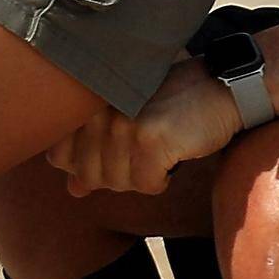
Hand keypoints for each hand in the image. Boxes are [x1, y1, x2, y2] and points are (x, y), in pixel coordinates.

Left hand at [45, 56, 250, 204]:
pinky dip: (162, 179)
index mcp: (85, 102)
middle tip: (144, 152)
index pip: (59, 157)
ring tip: (159, 150)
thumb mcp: (125, 124)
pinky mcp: (150, 139)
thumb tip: (73, 190)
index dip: (86, 167)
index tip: (115, 152)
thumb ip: (93, 154)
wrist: (220, 88)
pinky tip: (174, 154)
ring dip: (142, 176)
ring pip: (117, 182)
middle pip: (90, 175)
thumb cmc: (171, 105)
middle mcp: (97, 110)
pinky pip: (145, 184)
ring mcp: (122, 122)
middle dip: (118, 175)